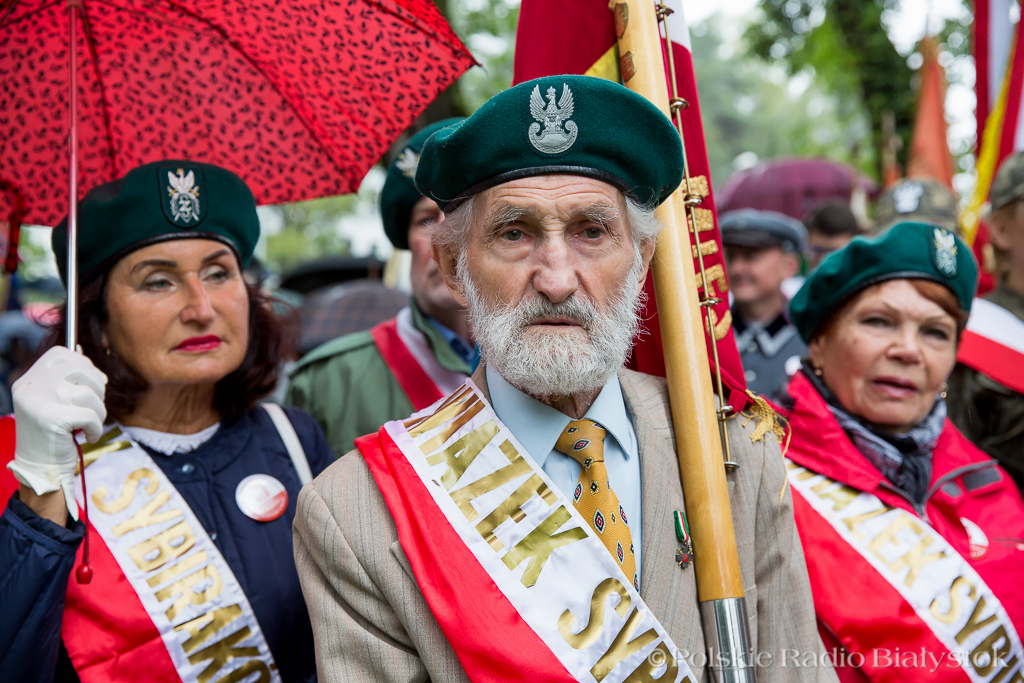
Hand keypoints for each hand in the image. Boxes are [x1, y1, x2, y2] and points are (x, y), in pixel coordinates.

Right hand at [8, 346, 106, 520]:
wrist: (41, 469)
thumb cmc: (54, 435)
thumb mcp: (55, 401)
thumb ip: (65, 377)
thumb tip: (81, 350)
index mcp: (29, 380)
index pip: (61, 353)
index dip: (83, 364)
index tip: (90, 383)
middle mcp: (30, 387)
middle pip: (80, 368)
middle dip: (97, 387)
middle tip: (93, 406)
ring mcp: (39, 402)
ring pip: (88, 393)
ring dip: (99, 411)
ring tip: (89, 424)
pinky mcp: (52, 419)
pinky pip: (90, 415)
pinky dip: (96, 428)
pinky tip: (88, 437)